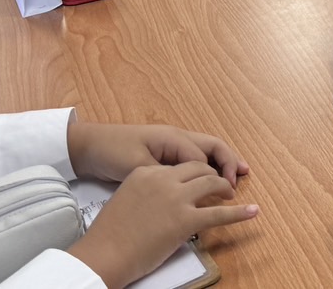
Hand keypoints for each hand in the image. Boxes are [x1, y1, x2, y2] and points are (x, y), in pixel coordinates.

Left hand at [67, 122, 249, 186]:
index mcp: (173, 138)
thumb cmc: (113, 152)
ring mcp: (170, 145)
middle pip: (212, 146)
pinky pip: (192, 159)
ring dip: (221, 162)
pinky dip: (206, 166)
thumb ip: (166, 174)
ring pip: (204, 151)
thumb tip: (190, 184)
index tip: (224, 192)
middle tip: (244, 176)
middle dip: (230, 160)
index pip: (203, 158)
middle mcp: (176, 138)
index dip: (216, 174)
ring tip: (238, 175)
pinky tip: (209, 178)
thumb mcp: (138, 166)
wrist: (88, 147)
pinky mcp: (163, 155)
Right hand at [67, 162, 257, 288]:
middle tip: (220, 185)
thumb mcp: (126, 198)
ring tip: (231, 194)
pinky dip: (238, 213)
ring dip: (225, 187)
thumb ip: (146, 191)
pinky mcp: (185, 219)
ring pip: (211, 183)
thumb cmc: (109, 234)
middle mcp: (164, 179)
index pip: (179, 166)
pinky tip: (252, 211)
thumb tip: (162, 198)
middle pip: (198, 169)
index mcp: (147, 171)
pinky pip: (219, 213)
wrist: (103, 254)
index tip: (199, 180)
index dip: (193, 173)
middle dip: (212, 175)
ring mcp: (176, 198)